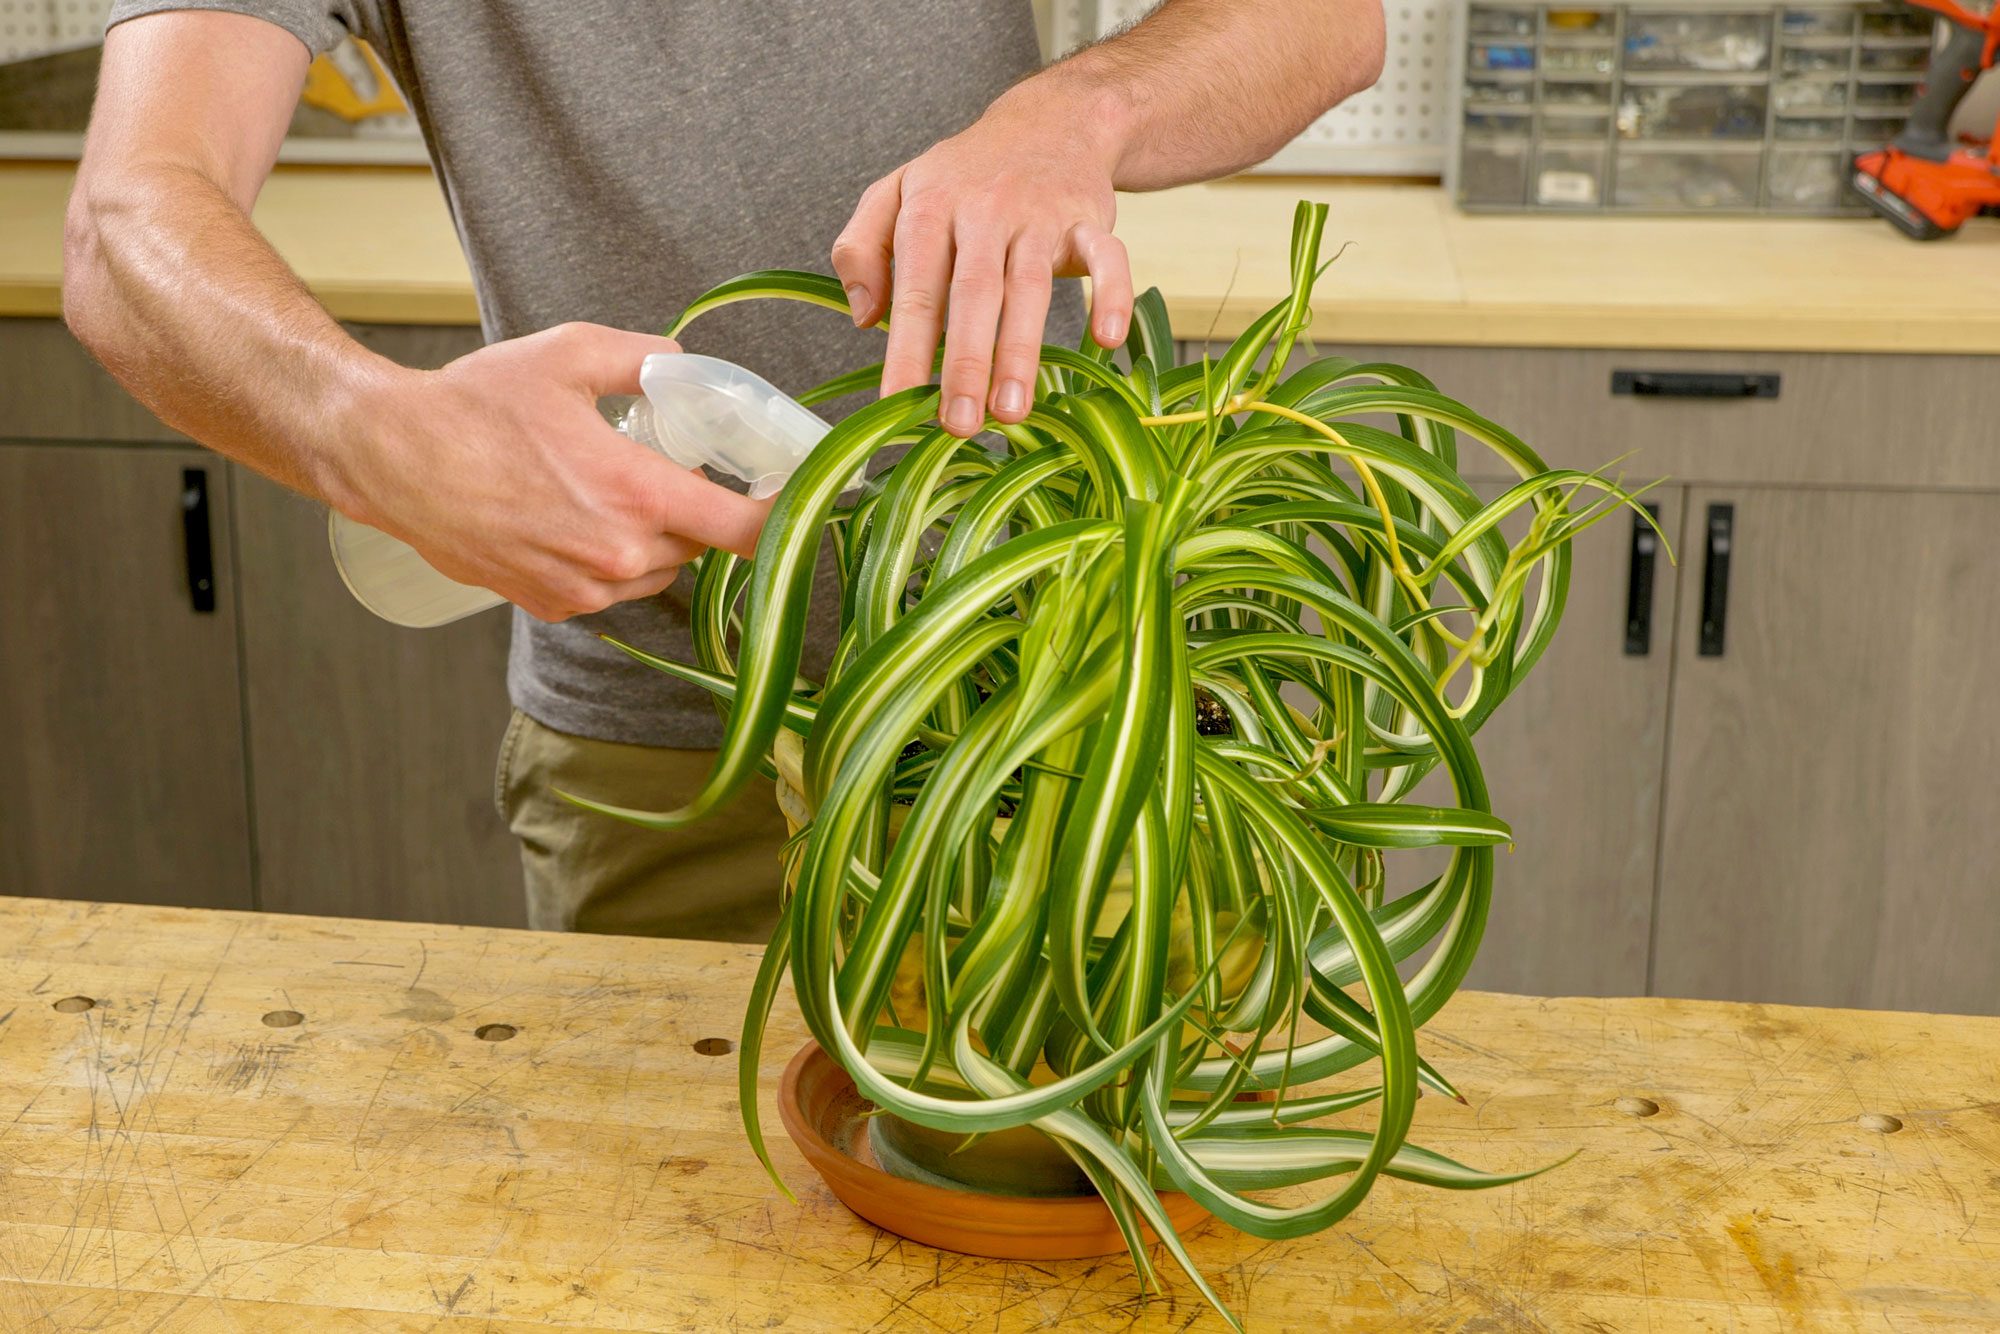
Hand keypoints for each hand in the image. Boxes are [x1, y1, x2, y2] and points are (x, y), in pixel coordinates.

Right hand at [324, 323, 771, 622]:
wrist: (389, 458)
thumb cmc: (473, 405)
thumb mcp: (567, 354)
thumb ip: (644, 356)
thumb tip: (686, 362)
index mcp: (636, 494)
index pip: (747, 529)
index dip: (781, 515)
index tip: (793, 498)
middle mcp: (618, 553)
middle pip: (701, 545)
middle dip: (698, 510)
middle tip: (672, 470)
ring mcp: (584, 589)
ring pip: (657, 570)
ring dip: (654, 537)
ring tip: (611, 490)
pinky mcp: (552, 605)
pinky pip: (611, 589)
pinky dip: (610, 559)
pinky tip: (574, 518)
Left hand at [831, 89, 1132, 438]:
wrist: (1049, 121)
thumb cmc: (964, 175)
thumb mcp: (895, 192)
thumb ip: (859, 247)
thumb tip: (863, 317)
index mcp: (931, 207)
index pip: (917, 287)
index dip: (907, 348)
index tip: (897, 402)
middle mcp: (985, 209)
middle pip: (974, 294)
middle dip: (966, 362)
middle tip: (958, 423)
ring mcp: (1041, 215)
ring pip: (1030, 287)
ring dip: (1022, 352)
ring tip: (1012, 412)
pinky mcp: (1089, 221)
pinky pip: (1108, 257)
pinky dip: (1111, 294)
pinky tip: (1105, 339)